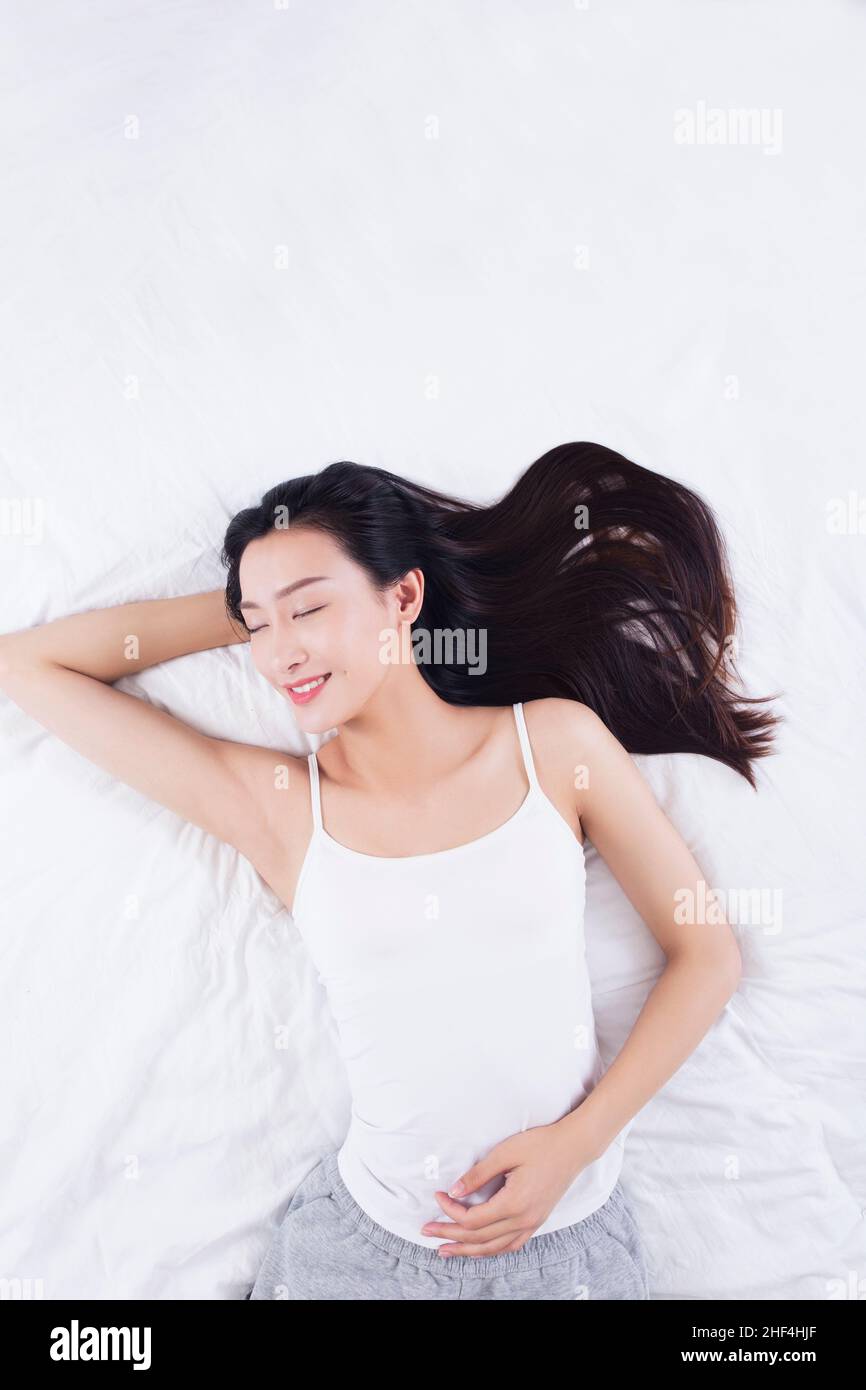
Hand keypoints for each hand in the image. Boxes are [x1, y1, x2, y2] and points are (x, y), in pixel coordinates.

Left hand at [419, 1118, 593, 1256]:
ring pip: (494, 1247)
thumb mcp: (505, 1153)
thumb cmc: (540, 1145)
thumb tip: (454, 1191)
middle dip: (450, 1235)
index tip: (438, 1195)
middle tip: (426, 1231)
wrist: (573, 1147)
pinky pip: (510, 1245)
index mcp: (514, 1203)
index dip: (450, 1211)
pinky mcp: (536, 1221)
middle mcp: (524, 1220)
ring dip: (467, 1250)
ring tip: (446, 1251)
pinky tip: (479, 1249)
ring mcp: (532, 1223)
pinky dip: (490, 1250)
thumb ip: (478, 1174)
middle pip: (479, 1238)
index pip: (473, 1219)